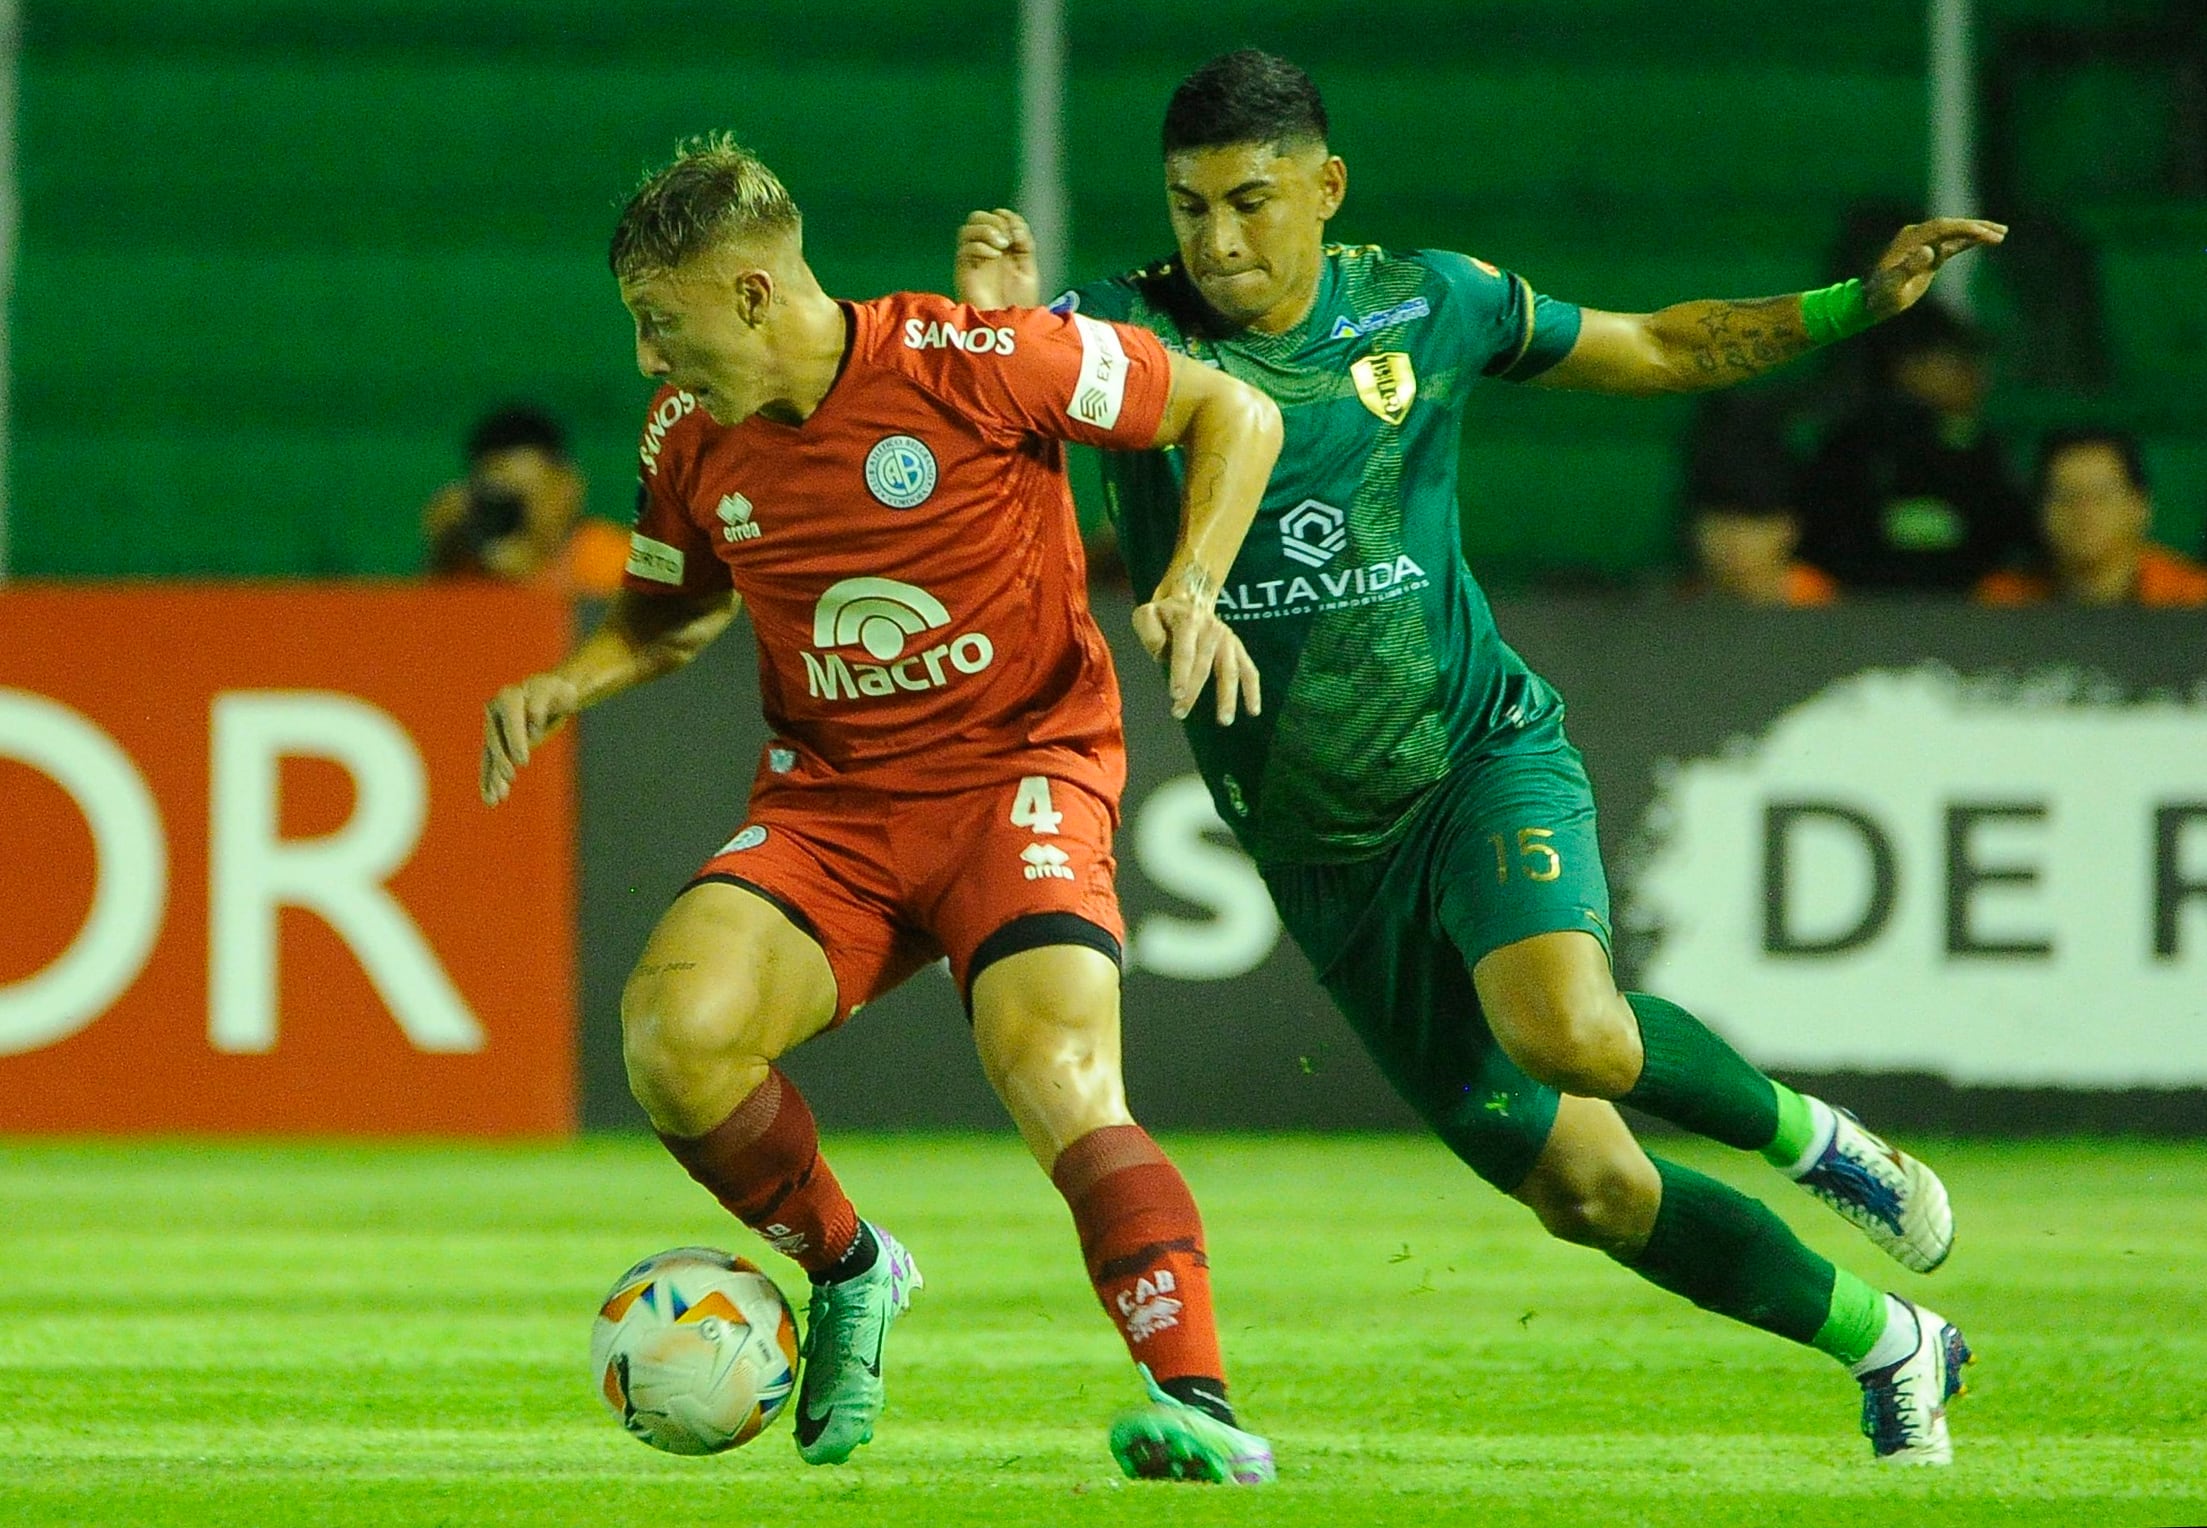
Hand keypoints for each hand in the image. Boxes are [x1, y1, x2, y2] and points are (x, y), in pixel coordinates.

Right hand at [480, 673, 579, 804]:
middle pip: (495, 738)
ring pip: (490, 754)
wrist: (550, 697)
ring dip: (491, 776)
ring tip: (494, 798)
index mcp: (509, 697)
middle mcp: (495, 711)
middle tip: (511, 778)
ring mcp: (492, 728)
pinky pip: (490, 763)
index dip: (515, 739)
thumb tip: (532, 723)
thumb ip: (543, 701)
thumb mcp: (560, 691)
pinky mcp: (496, 745)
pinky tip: (491, 799)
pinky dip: (490, 781)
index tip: (523, 762)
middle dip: (501, 759)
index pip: (510, 718)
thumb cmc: (557, 693)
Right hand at [954, 208, 1041, 308]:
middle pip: (977, 218)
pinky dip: (980, 245)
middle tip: (1007, 239)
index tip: (1018, 232)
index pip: (997, 218)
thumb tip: (1013, 225)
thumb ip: (1024, 244)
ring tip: (1001, 246)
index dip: (1007, 217)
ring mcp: (973, 260)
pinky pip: (965, 248)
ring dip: (986, 230)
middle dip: (993, 221)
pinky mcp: (963, 270)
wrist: (1008, 327)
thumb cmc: (1019, 304)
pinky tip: (993, 256)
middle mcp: (985, 250)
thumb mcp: (1029, 269)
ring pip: (967, 229)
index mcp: (1002, 248)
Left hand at [1131, 593, 1261, 724]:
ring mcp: (1227, 639)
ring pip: (1230, 670)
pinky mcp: (1237, 647)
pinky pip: (1249, 670)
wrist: (1191, 599)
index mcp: (1188, 621)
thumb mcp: (1146, 613)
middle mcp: (1211, 629)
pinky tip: (1253, 711)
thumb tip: (1160, 652)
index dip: (1181, 673)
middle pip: (1204, 665)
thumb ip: (1148, 629)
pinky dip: (1253, 690)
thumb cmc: (1164, 615)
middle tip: (1180, 713)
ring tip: (1224, 721)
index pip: (1185, 651)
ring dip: (1228, 697)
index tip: (1175, 695)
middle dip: (1193, 691)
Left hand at [1862, 218, 2007, 318]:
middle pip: (1952, 226)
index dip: (1964, 229)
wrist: (1871, 302)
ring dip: (1977, 233)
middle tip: (2001, 232)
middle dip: (1977, 228)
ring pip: (1955, 234)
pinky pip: (1952, 244)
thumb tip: (1928, 251)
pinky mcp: (1929, 255)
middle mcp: (1918, 236)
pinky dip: (1969, 242)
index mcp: (1910, 239)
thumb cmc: (1881, 295)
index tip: (1984, 234)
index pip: (1942, 228)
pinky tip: (1987, 241)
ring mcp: (1924, 244)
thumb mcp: (1894, 284)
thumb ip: (1909, 267)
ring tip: (2001, 234)